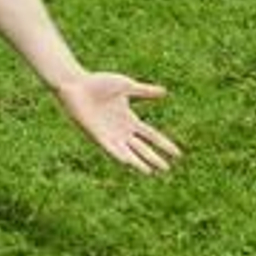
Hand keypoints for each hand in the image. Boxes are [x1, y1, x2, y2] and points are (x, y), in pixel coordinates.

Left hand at [54, 72, 180, 174]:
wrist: (77, 84)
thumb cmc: (98, 83)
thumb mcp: (127, 86)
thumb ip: (145, 91)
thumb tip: (165, 92)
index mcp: (130, 120)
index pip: (152, 135)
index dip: (164, 144)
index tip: (178, 154)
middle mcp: (121, 130)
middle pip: (142, 147)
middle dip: (155, 157)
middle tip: (168, 169)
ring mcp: (109, 134)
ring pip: (128, 152)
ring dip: (139, 162)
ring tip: (151, 172)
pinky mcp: (97, 136)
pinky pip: (111, 149)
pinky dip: (120, 155)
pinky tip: (129, 162)